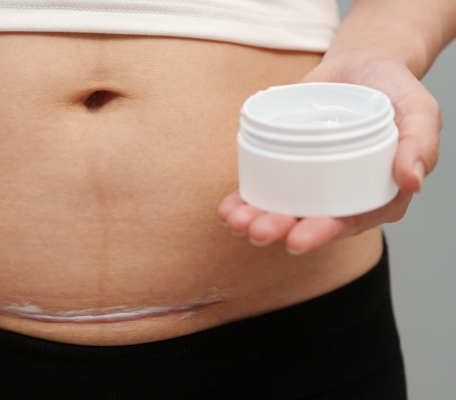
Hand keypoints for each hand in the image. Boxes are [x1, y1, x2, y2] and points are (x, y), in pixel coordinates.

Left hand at [218, 54, 440, 253]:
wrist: (363, 65)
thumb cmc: (395, 92)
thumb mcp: (419, 111)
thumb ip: (421, 143)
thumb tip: (412, 180)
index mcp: (374, 196)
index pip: (347, 222)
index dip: (322, 233)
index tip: (298, 239)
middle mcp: (339, 197)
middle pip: (306, 222)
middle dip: (279, 230)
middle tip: (258, 230)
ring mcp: (309, 183)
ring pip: (280, 211)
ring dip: (254, 220)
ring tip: (236, 220)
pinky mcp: (286, 164)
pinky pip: (262, 188)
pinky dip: (243, 200)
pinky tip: (228, 207)